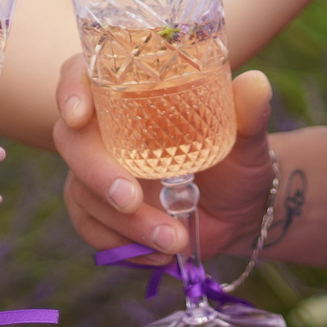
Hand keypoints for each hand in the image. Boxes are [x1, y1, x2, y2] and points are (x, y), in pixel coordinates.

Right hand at [53, 55, 274, 259]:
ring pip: (83, 192)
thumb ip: (248, 112)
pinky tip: (161, 252)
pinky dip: (124, 245)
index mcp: (131, 93)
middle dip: (98, 174)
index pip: (82, 74)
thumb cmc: (236, 160)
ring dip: (126, 223)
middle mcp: (104, 127)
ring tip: (174, 239)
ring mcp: (95, 169)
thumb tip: (257, 83)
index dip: (70, 90)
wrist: (236, 210)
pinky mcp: (97, 208)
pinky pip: (90, 228)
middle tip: (133, 199)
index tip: (79, 115)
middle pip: (71, 141)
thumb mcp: (246, 137)